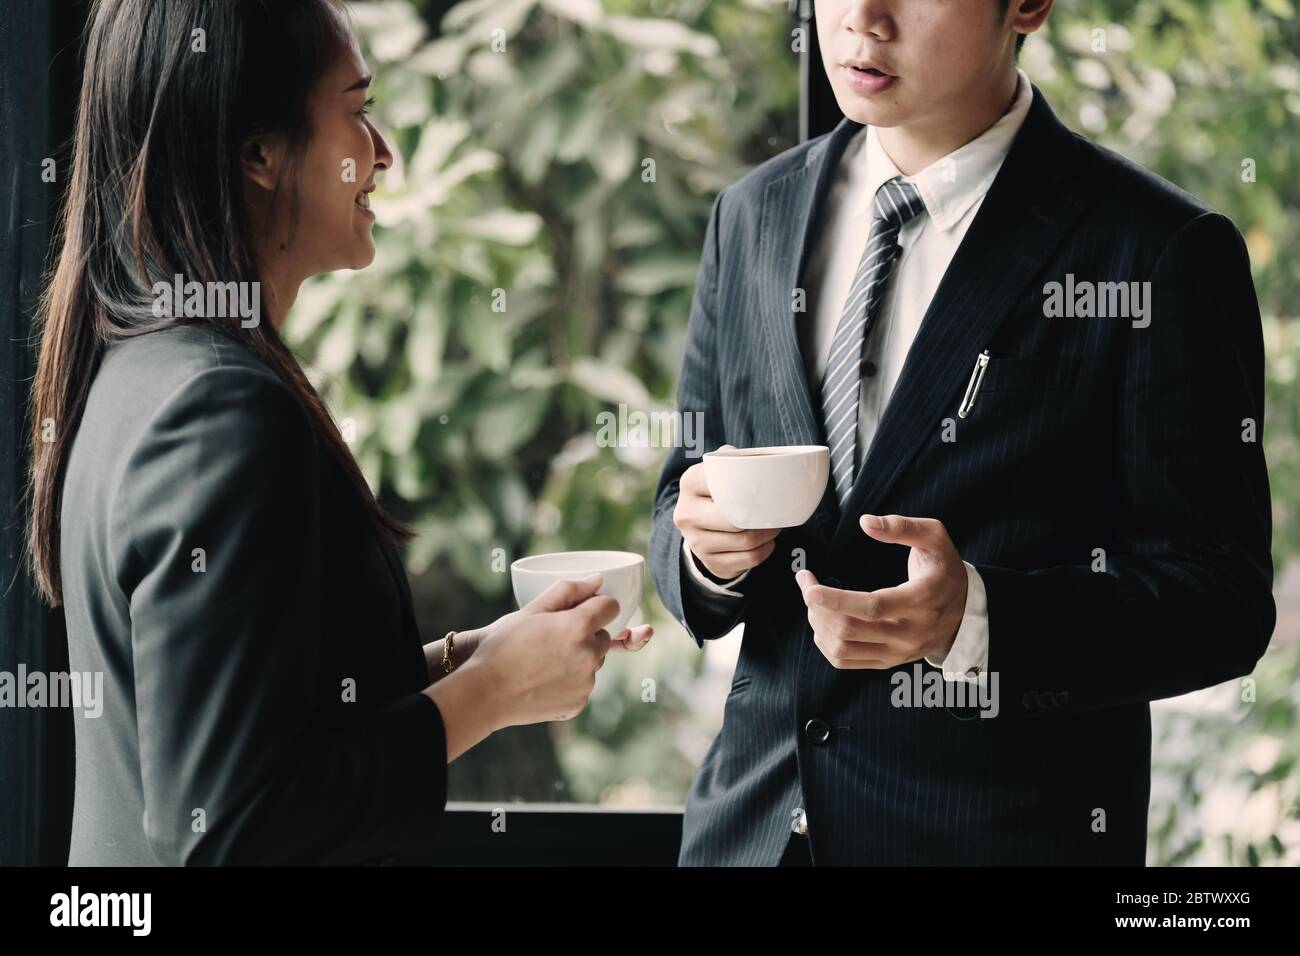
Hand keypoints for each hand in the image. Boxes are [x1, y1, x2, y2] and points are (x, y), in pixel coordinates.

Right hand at [467, 575, 648, 725]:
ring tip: (545, 661)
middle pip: (602, 636)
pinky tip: (544, 680)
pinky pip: (583, 685)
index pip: (610, 607)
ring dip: (579, 658)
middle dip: (586, 634)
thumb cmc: (503, 647)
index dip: (595, 606)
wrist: (486, 692)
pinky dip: (570, 682)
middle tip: (553, 638)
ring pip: (593, 662)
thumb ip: (567, 591)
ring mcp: (586, 682)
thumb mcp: (531, 610)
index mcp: (579, 627)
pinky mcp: (579, 703)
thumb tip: (596, 580)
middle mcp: (589, 655)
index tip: (580, 611)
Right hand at [673, 444, 779, 579]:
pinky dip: (765, 550)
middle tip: (776, 512)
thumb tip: (760, 459)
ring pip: (745, 541)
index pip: (722, 482)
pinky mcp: (709, 562)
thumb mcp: (718, 471)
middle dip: (762, 517)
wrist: (699, 528)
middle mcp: (686, 513)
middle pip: (734, 519)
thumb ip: (732, 459)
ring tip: (775, 526)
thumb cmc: (717, 493)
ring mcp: (695, 541)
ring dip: (768, 534)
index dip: (748, 488)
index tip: (763, 489)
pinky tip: (768, 542)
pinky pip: (748, 559)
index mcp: (689, 483)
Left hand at [794, 514, 966, 668]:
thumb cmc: (944, 568)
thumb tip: (866, 522)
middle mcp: (910, 633)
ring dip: (818, 624)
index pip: (873, 607)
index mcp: (922, 600)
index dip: (837, 599)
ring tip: (814, 601)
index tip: (810, 587)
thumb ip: (902, 527)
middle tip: (807, 584)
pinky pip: (846, 661)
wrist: (965, 611)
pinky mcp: (888, 661)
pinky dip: (825, 642)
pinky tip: (823, 620)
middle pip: (850, 630)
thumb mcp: (934, 537)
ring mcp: (898, 652)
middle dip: (818, 607)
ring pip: (843, 649)